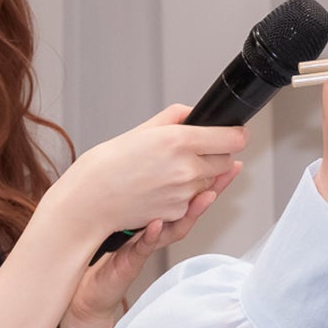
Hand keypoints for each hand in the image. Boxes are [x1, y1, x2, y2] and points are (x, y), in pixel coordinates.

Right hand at [55, 104, 246, 242]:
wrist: (90, 199)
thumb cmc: (109, 164)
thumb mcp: (144, 129)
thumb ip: (176, 118)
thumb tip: (195, 114)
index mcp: (179, 141)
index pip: (232, 139)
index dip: (237, 134)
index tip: (236, 133)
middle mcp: (186, 168)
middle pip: (226, 161)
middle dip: (216, 155)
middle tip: (194, 151)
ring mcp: (184, 194)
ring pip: (210, 182)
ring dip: (200, 176)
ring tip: (170, 170)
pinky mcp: (178, 214)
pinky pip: (193, 201)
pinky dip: (185, 195)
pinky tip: (163, 187)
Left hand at [65, 161, 242, 327]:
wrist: (87, 289)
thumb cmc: (102, 251)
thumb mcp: (124, 215)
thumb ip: (139, 195)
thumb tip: (151, 162)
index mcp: (157, 218)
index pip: (188, 196)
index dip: (210, 180)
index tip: (228, 162)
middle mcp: (157, 233)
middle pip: (191, 211)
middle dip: (213, 191)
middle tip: (228, 172)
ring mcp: (146, 247)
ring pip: (174, 231)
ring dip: (192, 213)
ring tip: (206, 196)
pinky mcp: (130, 262)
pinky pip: (142, 248)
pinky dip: (150, 236)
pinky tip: (155, 223)